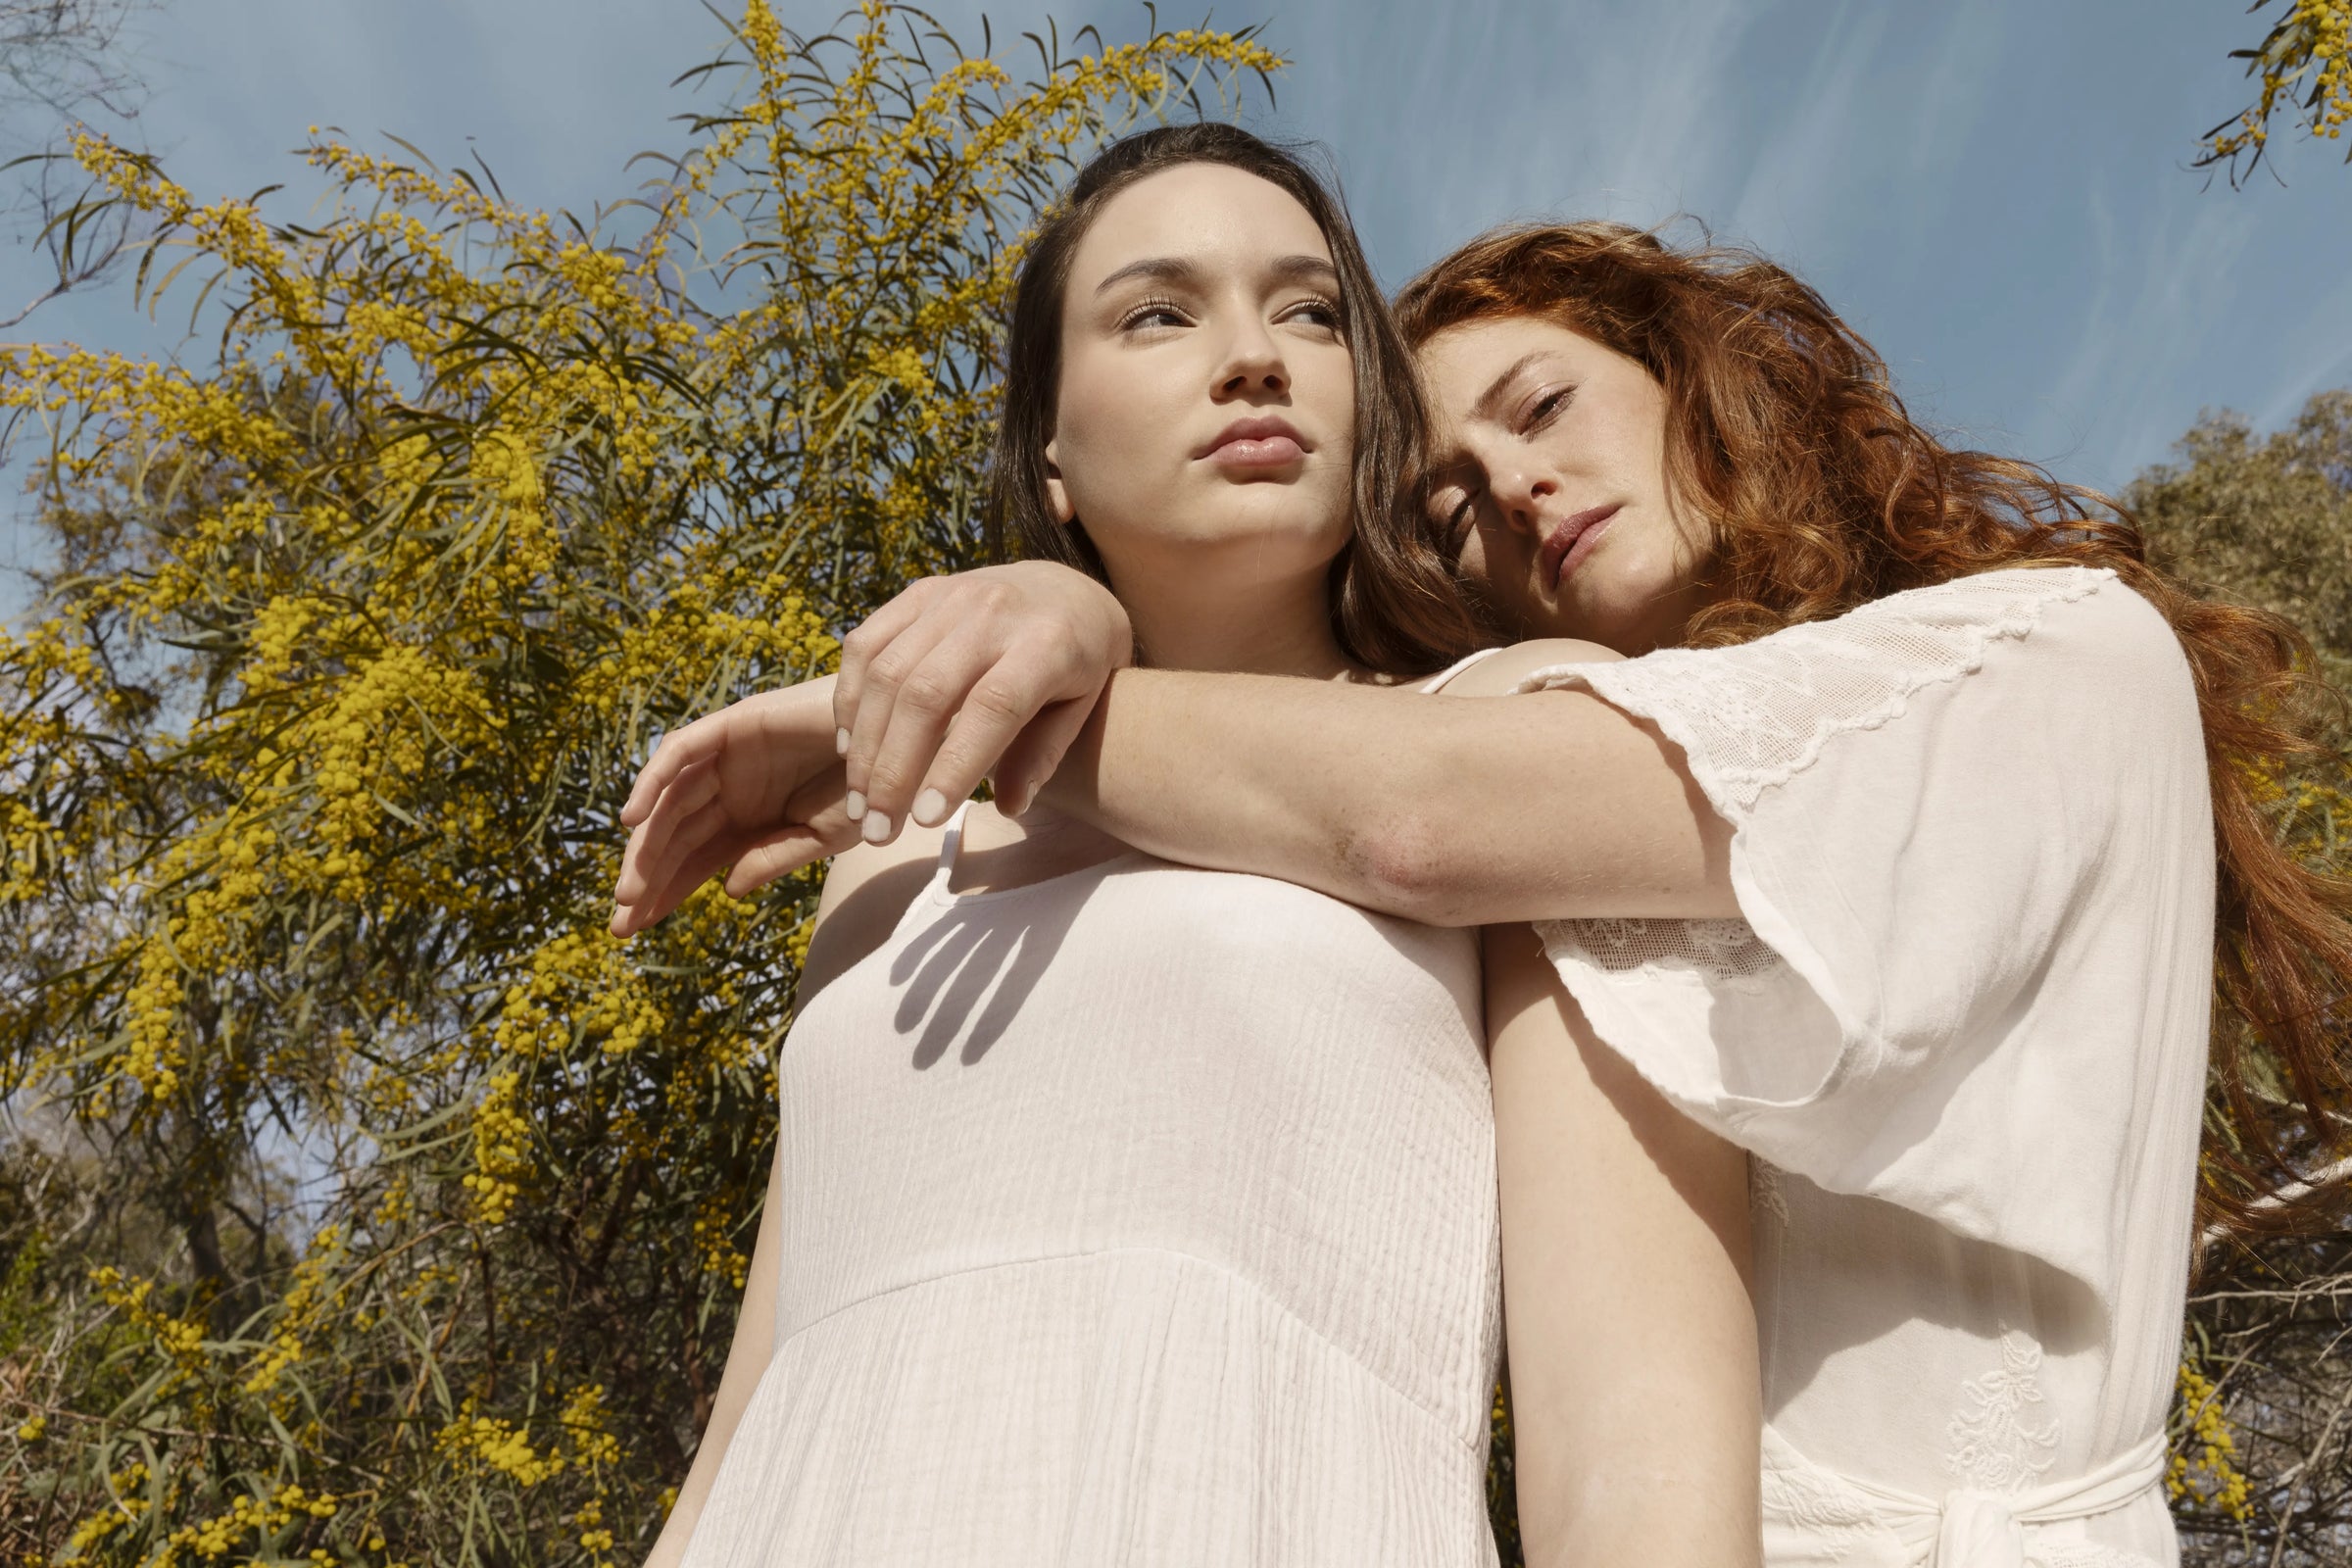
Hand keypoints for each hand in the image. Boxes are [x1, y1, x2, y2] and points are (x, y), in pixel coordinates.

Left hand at [610, 676, 855, 937]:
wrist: (903, 735)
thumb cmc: (872, 786)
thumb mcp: (824, 836)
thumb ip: (773, 857)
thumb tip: (727, 890)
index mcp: (751, 819)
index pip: (694, 860)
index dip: (663, 892)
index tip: (632, 929)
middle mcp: (731, 788)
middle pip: (673, 837)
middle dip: (646, 878)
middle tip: (622, 922)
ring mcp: (728, 756)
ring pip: (670, 803)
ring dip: (646, 845)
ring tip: (630, 891)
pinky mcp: (734, 725)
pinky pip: (680, 752)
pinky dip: (652, 780)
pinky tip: (633, 820)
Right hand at [833, 562, 1131, 840]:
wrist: (1066, 588)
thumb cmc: (1079, 662)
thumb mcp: (1082, 707)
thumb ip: (1045, 754)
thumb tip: (1010, 805)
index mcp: (1048, 643)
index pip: (993, 707)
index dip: (954, 766)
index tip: (926, 820)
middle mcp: (994, 612)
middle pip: (925, 694)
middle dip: (892, 769)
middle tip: (877, 829)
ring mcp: (950, 595)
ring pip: (886, 673)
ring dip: (864, 745)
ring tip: (859, 803)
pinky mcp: (918, 593)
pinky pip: (866, 644)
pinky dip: (849, 699)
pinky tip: (850, 747)